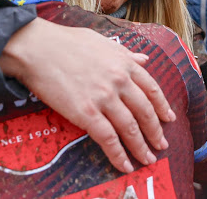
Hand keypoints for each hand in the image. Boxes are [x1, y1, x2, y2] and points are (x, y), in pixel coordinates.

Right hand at [0, 19, 174, 173]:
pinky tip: (124, 165)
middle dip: (155, 132)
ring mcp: (104, 98)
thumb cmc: (64, 41)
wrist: (37, 48)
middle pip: (145, 112)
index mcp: (124, 62)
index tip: (169, 118)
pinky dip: (118, 155)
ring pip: (130, 128)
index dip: (162, 107)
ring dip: (141, 147)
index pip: (152, 88)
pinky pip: (108, 139)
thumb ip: (124, 52)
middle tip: (161, 145)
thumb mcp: (100, 41)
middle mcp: (119, 81)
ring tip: (147, 159)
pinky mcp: (86, 113)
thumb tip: (144, 58)